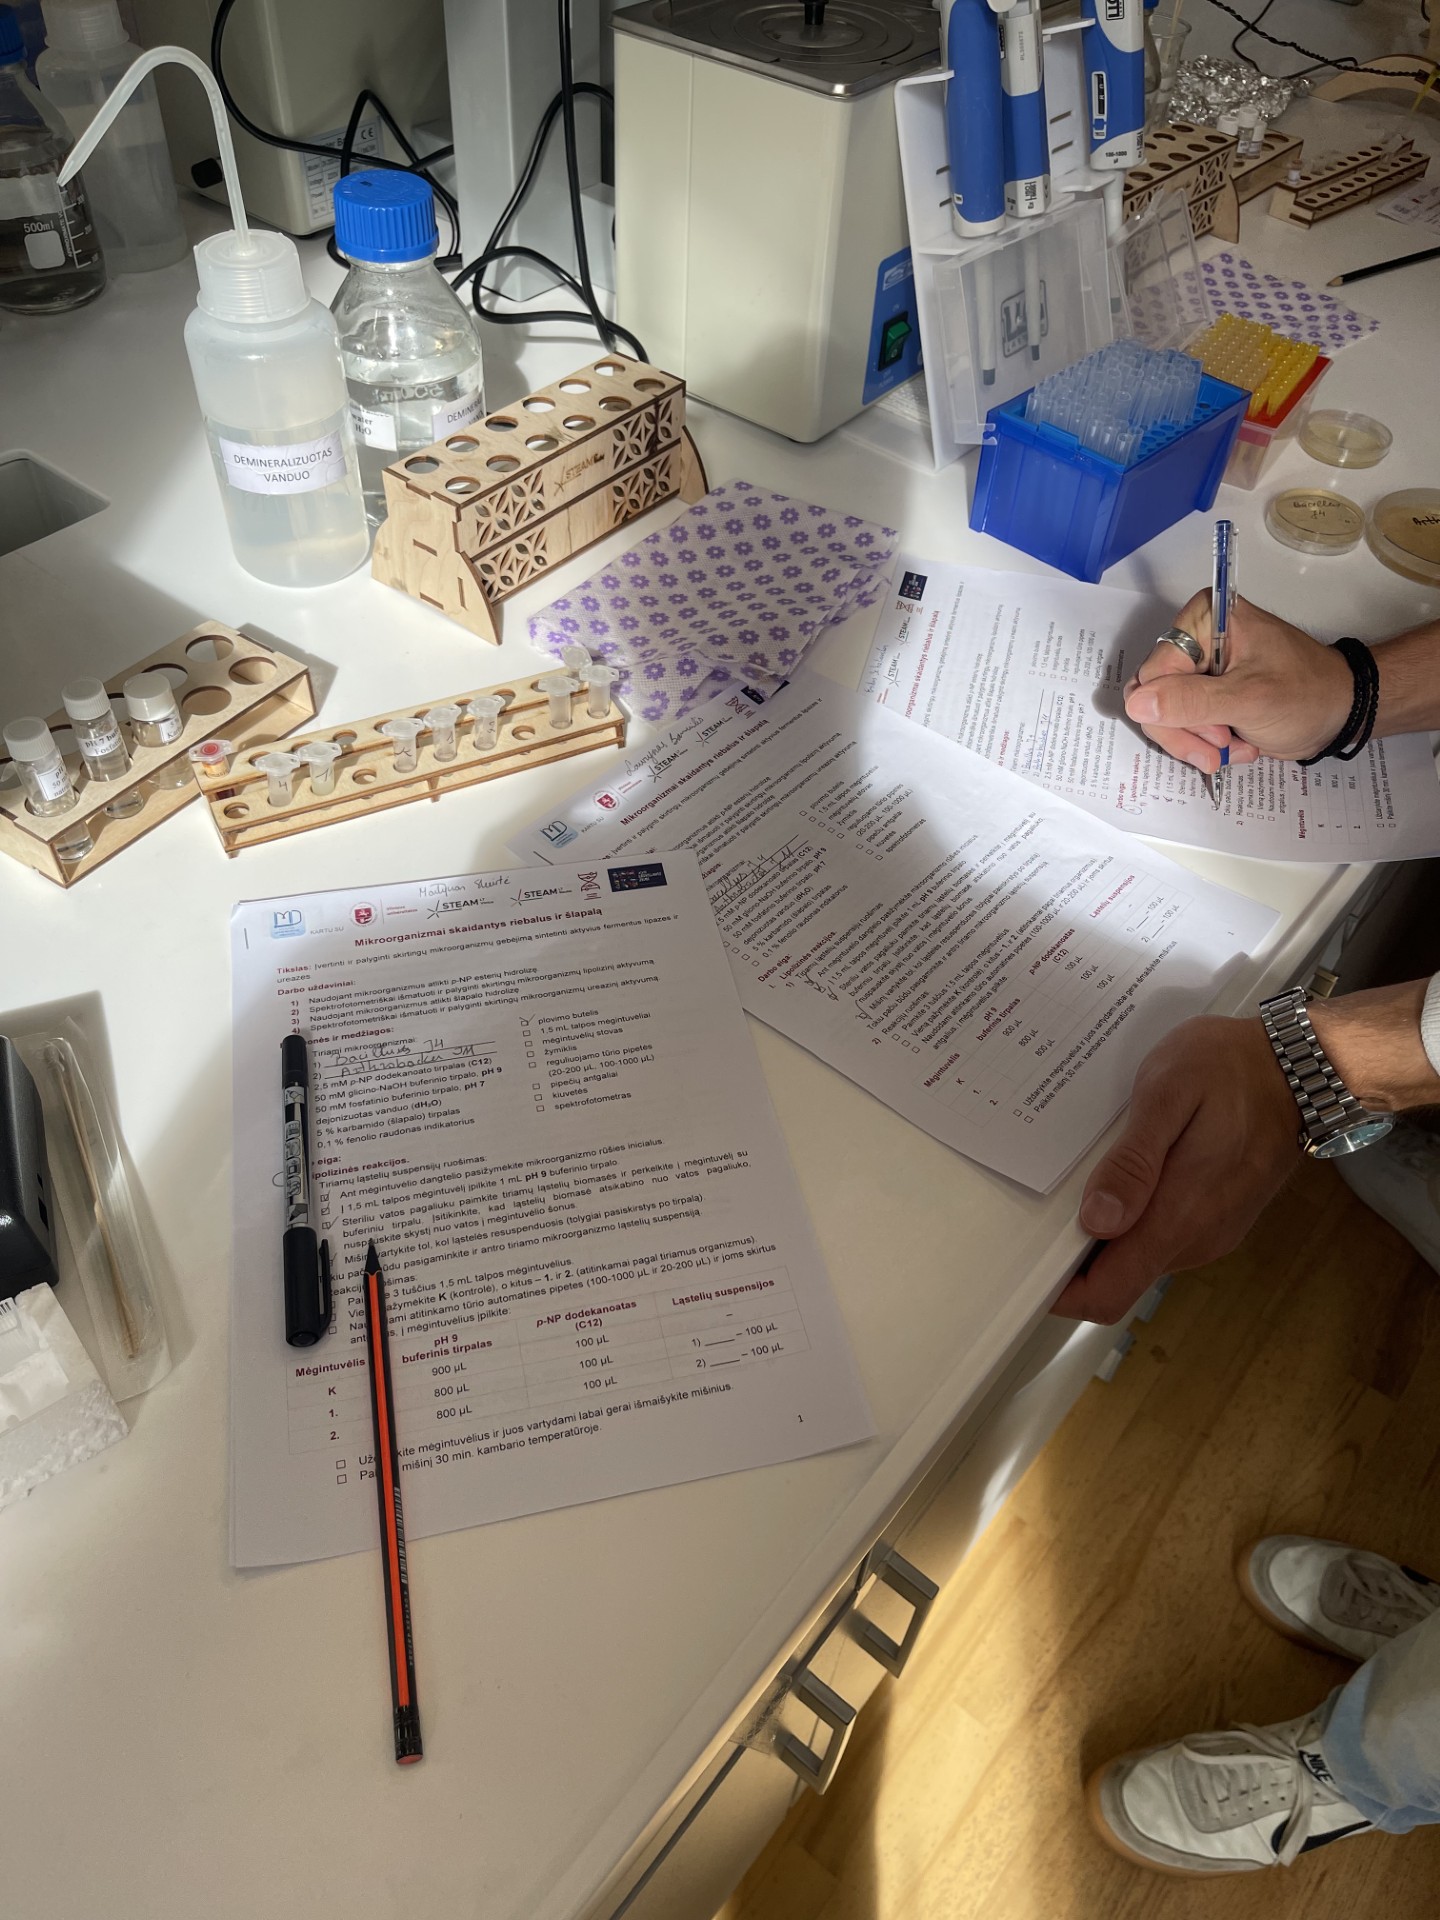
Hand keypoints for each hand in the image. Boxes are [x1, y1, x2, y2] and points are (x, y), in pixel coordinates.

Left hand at [1055, 1016, 1299, 1323]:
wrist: (1303, 1066)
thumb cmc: (1228, 1068)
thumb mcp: (1168, 1094)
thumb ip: (1134, 1162)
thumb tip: (1098, 1222)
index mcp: (1179, 1218)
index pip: (1109, 1294)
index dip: (1063, 1292)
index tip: (1030, 1262)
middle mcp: (1196, 1240)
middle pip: (1119, 1277)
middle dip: (1079, 1254)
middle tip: (1052, 1197)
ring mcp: (1212, 1232)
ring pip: (1141, 1256)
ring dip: (1109, 1231)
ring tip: (1092, 1174)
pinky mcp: (1220, 1219)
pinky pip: (1165, 1234)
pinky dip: (1137, 1217)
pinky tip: (1130, 1172)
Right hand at [1124, 592, 1353, 775]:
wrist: (1341, 710)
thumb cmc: (1307, 695)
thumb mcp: (1249, 699)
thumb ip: (1192, 701)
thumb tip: (1136, 704)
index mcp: (1204, 618)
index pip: (1155, 674)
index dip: (1175, 712)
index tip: (1215, 735)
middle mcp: (1194, 636)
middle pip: (1153, 695)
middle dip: (1188, 732)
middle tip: (1222, 750)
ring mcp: (1199, 666)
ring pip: (1163, 714)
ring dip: (1200, 742)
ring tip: (1237, 747)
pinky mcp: (1205, 690)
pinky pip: (1181, 722)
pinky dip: (1207, 743)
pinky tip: (1238, 744)